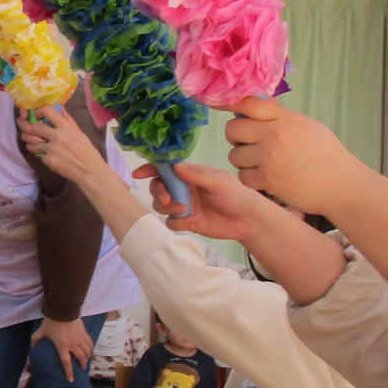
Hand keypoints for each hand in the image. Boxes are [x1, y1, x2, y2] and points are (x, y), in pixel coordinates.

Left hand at [15, 105, 110, 184]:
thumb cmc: (86, 150)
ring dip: (30, 140)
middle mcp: (57, 136)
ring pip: (31, 141)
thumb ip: (66, 119)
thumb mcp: (78, 131)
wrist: (89, 170)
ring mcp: (51, 149)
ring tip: (32, 140)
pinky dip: (41, 154)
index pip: (46, 111)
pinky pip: (39, 154)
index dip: (38, 111)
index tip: (37, 115)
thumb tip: (58, 106)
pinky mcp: (48, 160)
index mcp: (65, 126)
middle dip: (30, 127)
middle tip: (31, 129)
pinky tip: (47, 155)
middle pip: (34, 127)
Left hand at [31, 316, 94, 381]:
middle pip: (80, 358)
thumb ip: (36, 339)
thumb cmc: (51, 321)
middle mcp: (73, 344)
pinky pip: (90, 343)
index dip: (69, 373)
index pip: (66, 363)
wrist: (63, 310)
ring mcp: (80, 338)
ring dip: (87, 357)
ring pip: (87, 351)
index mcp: (62, 346)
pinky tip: (90, 350)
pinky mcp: (84, 333)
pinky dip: (90, 348)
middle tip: (82, 368)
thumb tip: (32, 346)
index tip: (71, 380)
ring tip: (86, 361)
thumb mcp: (42, 331)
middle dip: (82, 365)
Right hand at [133, 162, 270, 239]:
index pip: (165, 169)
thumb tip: (174, 165)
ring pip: (161, 206)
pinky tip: (191, 221)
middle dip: (157, 192)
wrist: (248, 220)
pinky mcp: (187, 222)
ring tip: (183, 210)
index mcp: (190, 174)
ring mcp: (184, 206)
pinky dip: (177, 222)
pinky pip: (171, 223)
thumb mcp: (218, 181)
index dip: (150, 169)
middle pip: (158, 187)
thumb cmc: (236, 194)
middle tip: (166, 199)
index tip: (139, 173)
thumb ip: (196, 175)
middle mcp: (184, 188)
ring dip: (167, 208)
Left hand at [223, 98, 373, 216]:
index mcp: (284, 118)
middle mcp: (273, 134)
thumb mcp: (307, 127)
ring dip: (244, 161)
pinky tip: (267, 179)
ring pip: (235, 156)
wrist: (342, 185)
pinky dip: (251, 180)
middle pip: (233, 130)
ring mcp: (269, 157)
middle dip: (236, 138)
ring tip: (262, 164)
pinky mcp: (267, 179)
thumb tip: (262, 103)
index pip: (248, 103)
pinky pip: (243, 176)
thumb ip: (282, 117)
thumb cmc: (328, 156)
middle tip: (248, 145)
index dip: (226, 101)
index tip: (211, 100)